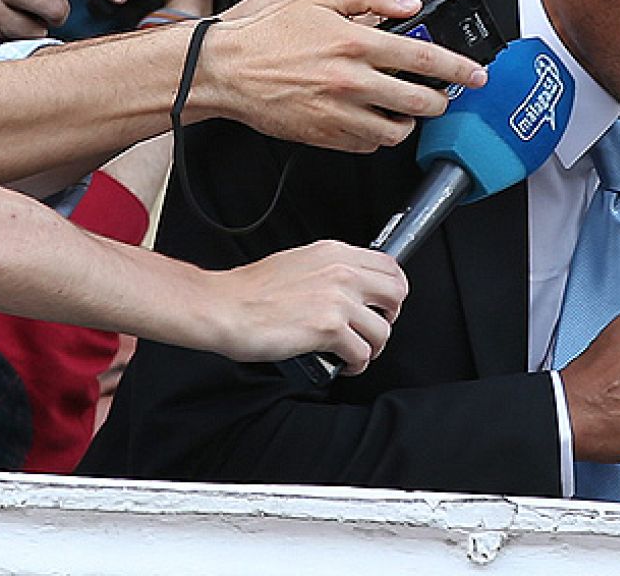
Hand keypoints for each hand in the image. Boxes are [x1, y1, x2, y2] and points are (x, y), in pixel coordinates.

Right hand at [197, 0, 487, 152]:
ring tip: (405, 109)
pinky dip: (378, 136)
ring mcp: (339, 112)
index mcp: (355, 43)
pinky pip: (368, 145)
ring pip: (397, 130)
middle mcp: (351, 80)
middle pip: (420, 102)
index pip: (425, 59)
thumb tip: (408, 3)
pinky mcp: (325, 135)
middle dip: (440, 101)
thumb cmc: (268, 35)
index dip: (459, 69)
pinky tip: (373, 120)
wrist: (225, 70)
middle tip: (440, 95)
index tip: (475, 75)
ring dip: (409, 122)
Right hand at [202, 239, 408, 375]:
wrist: (222, 307)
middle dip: (390, 316)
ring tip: (356, 352)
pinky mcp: (328, 329)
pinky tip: (343, 364)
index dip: (394, 289)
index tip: (385, 303)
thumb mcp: (297, 263)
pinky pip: (362, 353)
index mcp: (334, 253)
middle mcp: (341, 272)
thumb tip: (346, 287)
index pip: (389, 265)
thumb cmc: (248, 291)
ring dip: (372, 347)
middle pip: (397, 293)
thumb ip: (327, 270)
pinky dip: (356, 364)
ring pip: (382, 329)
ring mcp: (337, 300)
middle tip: (375, 328)